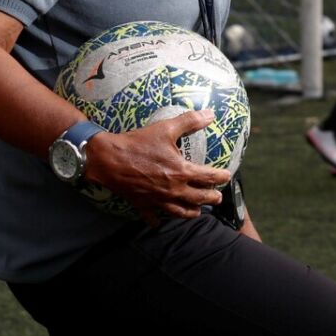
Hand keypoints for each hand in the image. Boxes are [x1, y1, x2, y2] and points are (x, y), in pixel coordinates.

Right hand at [83, 110, 230, 225]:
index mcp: (181, 172)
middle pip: (199, 199)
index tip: (227, 176)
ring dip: (192, 212)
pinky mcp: (143, 205)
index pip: (208, 178)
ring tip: (198, 211)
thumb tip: (210, 114)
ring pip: (180, 213)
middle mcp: (173, 190)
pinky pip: (153, 218)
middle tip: (217, 198)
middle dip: (211, 198)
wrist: (108, 159)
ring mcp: (158, 200)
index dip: (221, 177)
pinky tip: (161, 221)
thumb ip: (190, 121)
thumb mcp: (166, 128)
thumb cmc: (138, 143)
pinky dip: (159, 220)